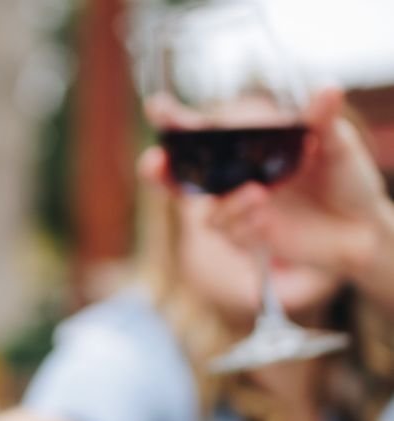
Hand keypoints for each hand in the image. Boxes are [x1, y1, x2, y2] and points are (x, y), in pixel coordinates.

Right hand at [142, 88, 393, 277]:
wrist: (363, 227)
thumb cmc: (345, 180)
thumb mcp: (338, 144)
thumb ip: (323, 120)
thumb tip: (327, 89)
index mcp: (247, 150)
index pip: (201, 134)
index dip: (174, 121)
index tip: (157, 107)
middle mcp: (235, 180)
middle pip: (180, 180)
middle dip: (158, 173)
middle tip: (153, 162)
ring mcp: (240, 210)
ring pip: (209, 214)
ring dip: (227, 204)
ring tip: (258, 195)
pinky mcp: (251, 237)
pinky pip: (233, 235)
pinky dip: (245, 225)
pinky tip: (266, 219)